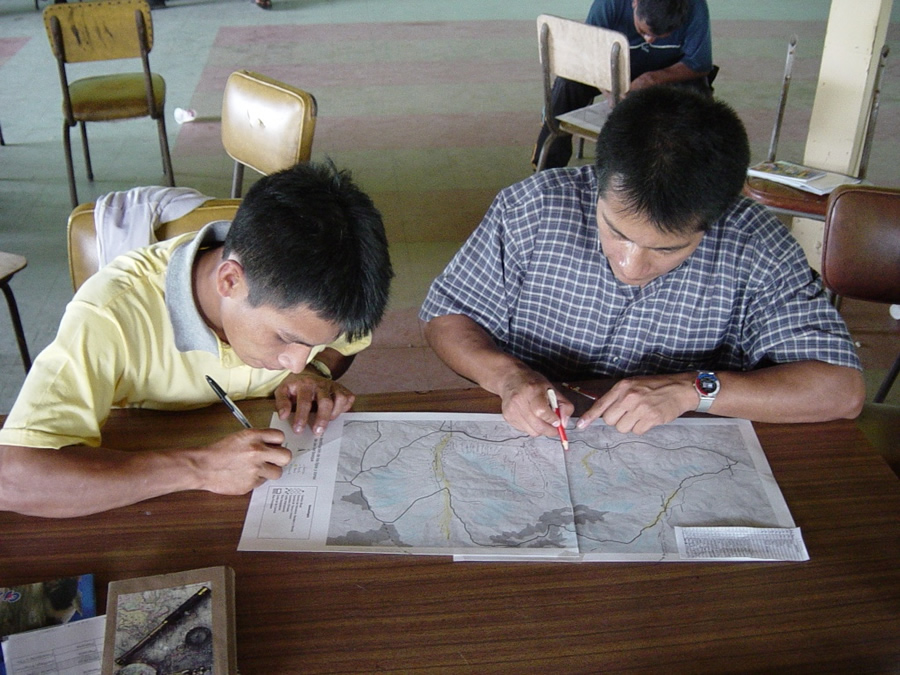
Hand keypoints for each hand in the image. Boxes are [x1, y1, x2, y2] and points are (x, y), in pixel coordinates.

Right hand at [192, 428, 291, 493]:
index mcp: (253, 436)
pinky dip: (257, 480)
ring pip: (277, 472)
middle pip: (286, 456)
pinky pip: (263, 482)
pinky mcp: (251, 483)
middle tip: (274, 460)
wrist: (202, 467)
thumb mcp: (239, 437)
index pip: (280, 436)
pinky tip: (246, 476)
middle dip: (281, 458)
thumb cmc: (218, 452)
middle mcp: (257, 451)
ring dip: (270, 471)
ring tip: (258, 469)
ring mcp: (255, 469)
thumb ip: (257, 440)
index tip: (275, 446)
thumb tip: (272, 445)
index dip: (278, 442)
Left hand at [273, 370, 355, 435]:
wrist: (307, 373)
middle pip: (326, 402)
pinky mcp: (341, 388)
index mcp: (304, 384)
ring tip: (328, 421)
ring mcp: (332, 385)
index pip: (304, 402)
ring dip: (335, 413)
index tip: (298, 430)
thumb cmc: (295, 386)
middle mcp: (320, 384)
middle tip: (317, 432)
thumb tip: (283, 416)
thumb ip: (281, 402)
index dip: (302, 417)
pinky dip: (345, 408)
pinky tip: (336, 413)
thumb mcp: (282, 390)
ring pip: (341, 399)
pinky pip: (348, 398)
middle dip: (322, 419)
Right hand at [497, 369, 574, 437]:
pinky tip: (531, 417)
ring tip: (541, 419)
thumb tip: (564, 424)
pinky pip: (524, 430)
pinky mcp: (507, 416)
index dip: (551, 419)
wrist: (510, 379)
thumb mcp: (552, 389)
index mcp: (532, 390)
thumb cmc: (533, 383)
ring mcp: (511, 409)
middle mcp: (519, 400)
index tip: (557, 421)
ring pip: (531, 431)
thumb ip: (564, 405)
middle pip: (537, 425)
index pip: (541, 411)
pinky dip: (531, 427)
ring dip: (540, 429)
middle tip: (554, 428)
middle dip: (549, 430)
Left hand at [576, 373, 695, 434]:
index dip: (589, 417)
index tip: (581, 426)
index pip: (601, 404)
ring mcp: (640, 408)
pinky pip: (637, 431)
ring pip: (622, 428)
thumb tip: (602, 411)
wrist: (680, 388)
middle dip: (616, 420)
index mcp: (623, 387)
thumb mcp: (633, 384)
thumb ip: (618, 396)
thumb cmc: (655, 386)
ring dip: (629, 425)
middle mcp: (629, 397)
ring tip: (640, 415)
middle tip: (628, 414)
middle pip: (609, 420)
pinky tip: (648, 419)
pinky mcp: (651, 418)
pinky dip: (641, 428)